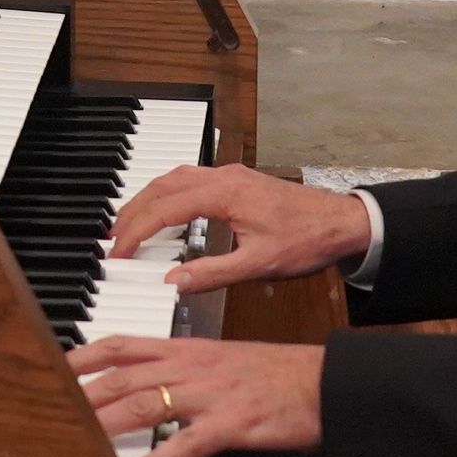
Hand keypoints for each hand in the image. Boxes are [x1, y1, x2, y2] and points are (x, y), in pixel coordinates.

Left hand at [68, 333, 323, 456]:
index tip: (51, 366)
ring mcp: (211, 394)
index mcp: (188, 349)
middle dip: (81, 392)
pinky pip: (188, 442)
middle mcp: (192, 367)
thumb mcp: (221, 360)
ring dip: (106, 423)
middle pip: (123, 375)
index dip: (83, 355)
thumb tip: (146, 385)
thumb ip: (182, 370)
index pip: (123, 344)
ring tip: (76, 439)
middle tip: (46, 408)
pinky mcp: (233, 423)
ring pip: (146, 403)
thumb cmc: (275, 375)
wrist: (325, 383)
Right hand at [110, 163, 373, 294]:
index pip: (165, 210)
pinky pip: (190, 178)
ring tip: (129, 222)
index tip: (119, 252)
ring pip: (174, 177)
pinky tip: (166, 209)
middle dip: (132, 212)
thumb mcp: (258, 265)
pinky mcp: (238, 180)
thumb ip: (212, 273)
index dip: (137, 232)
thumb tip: (174, 281)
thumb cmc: (307, 240)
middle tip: (113, 238)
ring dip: (148, 198)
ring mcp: (231, 175)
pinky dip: (168, 192)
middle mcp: (224, 177)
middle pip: (162, 187)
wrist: (344, 223)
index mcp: (225, 194)